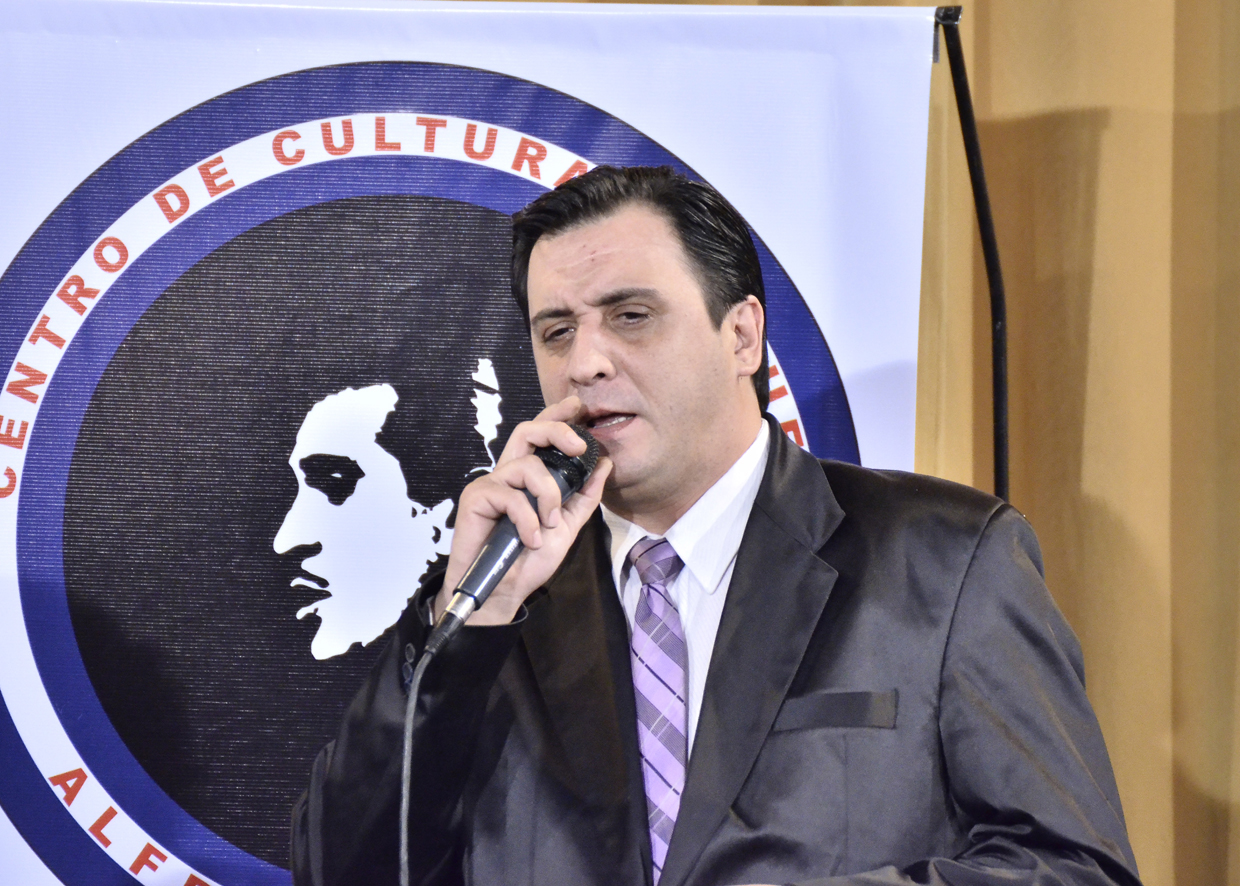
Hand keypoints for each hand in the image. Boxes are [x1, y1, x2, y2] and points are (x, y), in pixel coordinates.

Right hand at [435, 396, 611, 625]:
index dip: (557, 417)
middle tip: (579, 446)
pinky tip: (530, 539)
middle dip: (556, 430)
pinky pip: (510, 495)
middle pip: (528, 430)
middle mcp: (508, 473)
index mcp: (528, 477)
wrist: (504, 590)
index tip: (578, 407)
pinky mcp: (476, 497)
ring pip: (527, 466)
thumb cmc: (529, 558)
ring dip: (548, 495)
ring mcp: (491, 484)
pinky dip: (527, 519)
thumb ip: (584, 496)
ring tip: (549, 523)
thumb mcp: (567, 526)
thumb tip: (605, 464)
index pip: (541, 437)